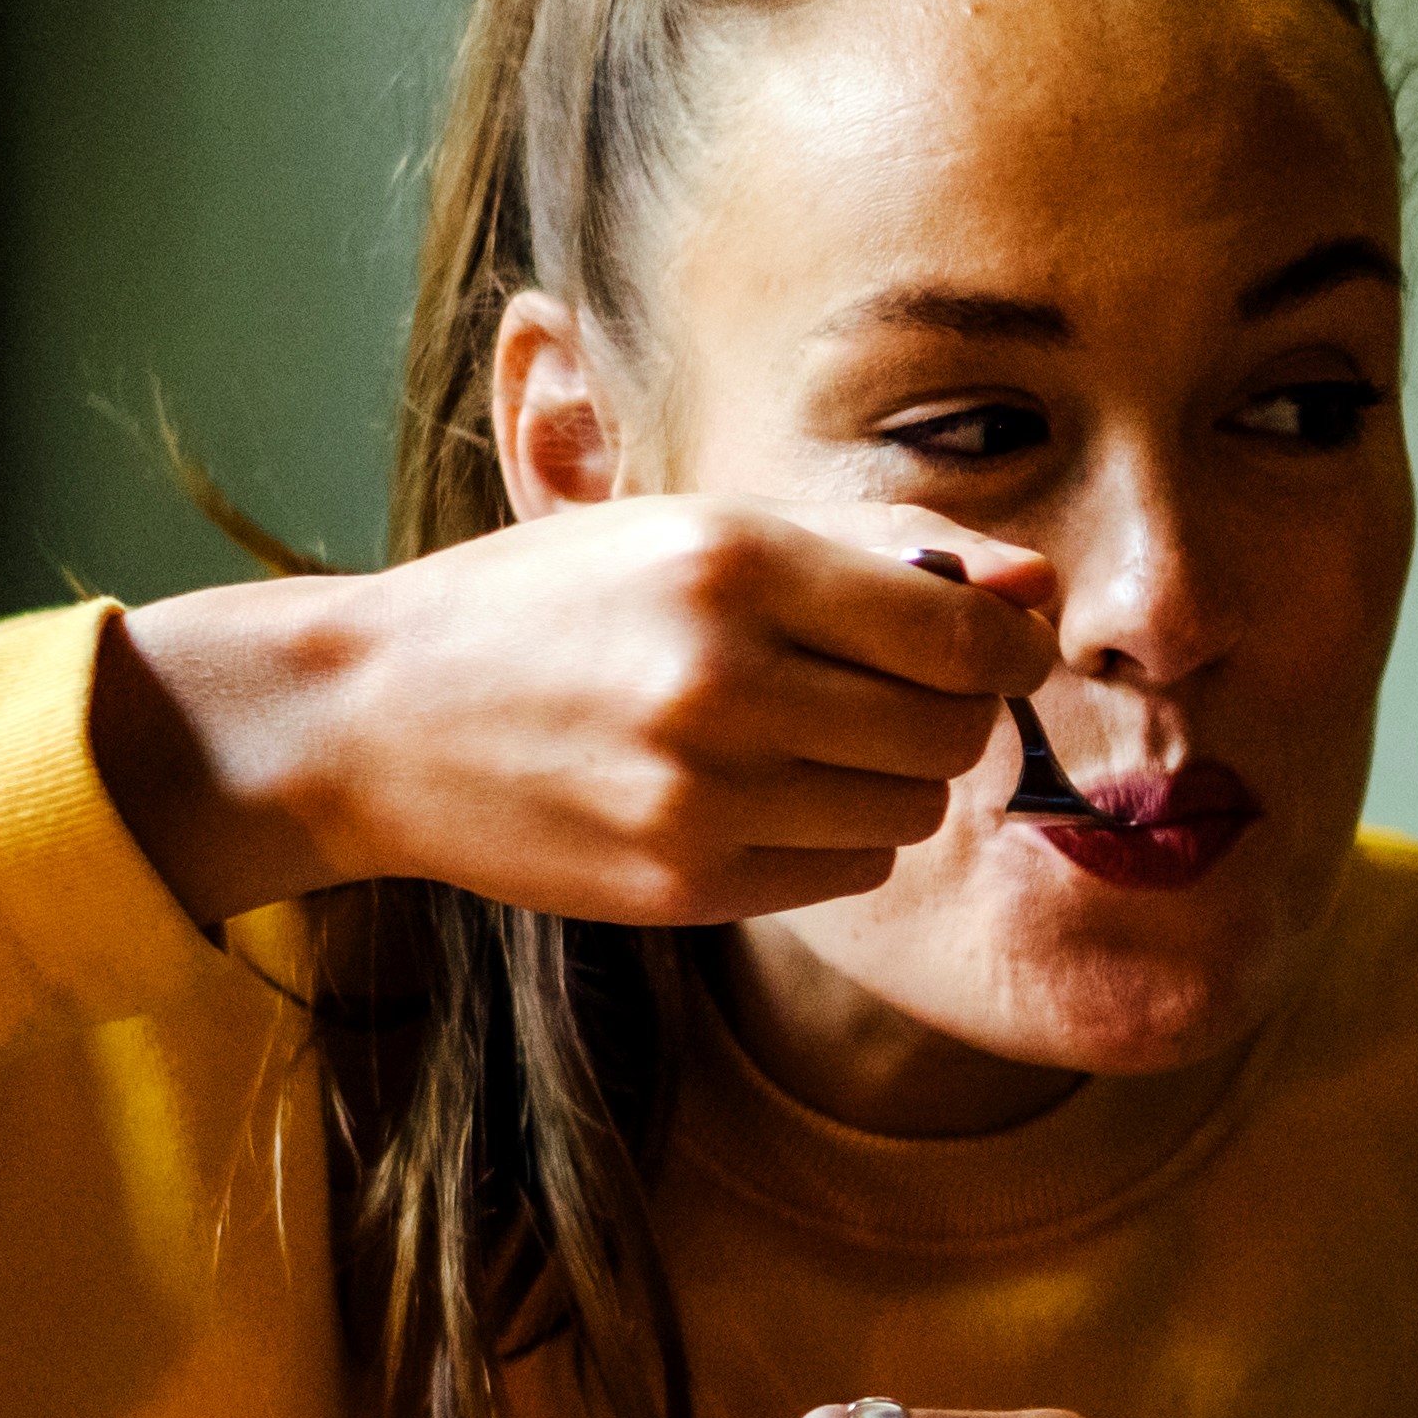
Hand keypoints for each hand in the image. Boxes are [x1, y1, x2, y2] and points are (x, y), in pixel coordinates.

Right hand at [90, 502, 1050, 926]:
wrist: (379, 715)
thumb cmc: (554, 604)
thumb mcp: (700, 533)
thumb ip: (883, 554)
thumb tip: (1038, 591)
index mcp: (734, 564)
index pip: (965, 632)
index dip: (1009, 645)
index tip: (998, 644)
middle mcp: (723, 681)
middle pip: (953, 730)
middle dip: (954, 713)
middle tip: (897, 691)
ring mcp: (702, 795)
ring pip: (911, 811)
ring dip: (895, 779)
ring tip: (813, 738)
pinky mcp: (687, 884)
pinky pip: (849, 872)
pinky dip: (839, 838)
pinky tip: (765, 794)